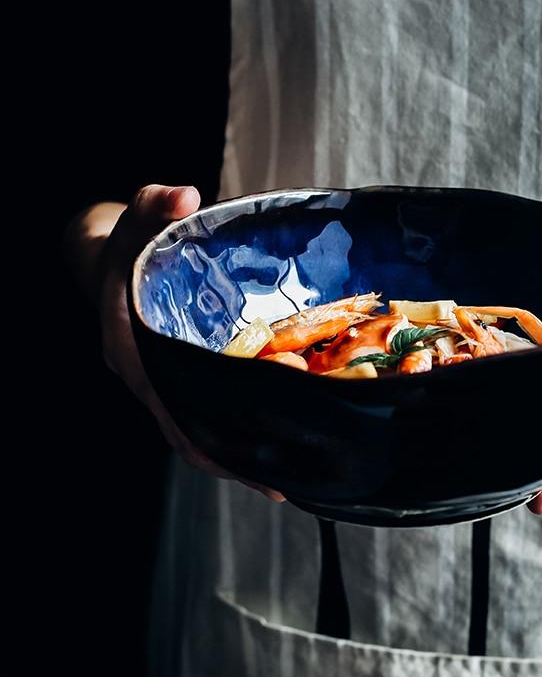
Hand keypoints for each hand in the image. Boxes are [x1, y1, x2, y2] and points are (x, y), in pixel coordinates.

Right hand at [86, 184, 284, 500]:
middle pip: (189, 432)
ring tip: (293, 476)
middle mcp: (148, 372)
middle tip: (287, 483)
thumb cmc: (131, 241)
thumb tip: (183, 193)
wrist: (114, 259)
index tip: (247, 462)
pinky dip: (242, 430)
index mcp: (130, 345)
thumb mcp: (138, 217)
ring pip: (202, 431)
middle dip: (234, 461)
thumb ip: (154, 204)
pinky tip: (280, 438)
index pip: (166, 402)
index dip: (204, 438)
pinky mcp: (185, 375)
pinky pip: (212, 412)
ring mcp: (167, 378)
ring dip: (242, 456)